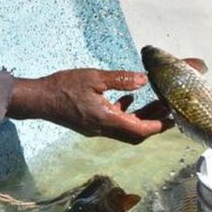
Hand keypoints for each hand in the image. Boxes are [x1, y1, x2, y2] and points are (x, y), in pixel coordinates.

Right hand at [7, 69, 172, 143]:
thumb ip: (120, 80)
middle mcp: (103, 129)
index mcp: (106, 119)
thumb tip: (143, 80)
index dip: (158, 126)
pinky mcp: (90, 123)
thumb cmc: (63, 86)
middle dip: (154, 124)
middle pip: (135, 133)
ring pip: (125, 128)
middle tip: (169, 112)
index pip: (139, 129)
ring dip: (141, 118)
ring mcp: (96, 128)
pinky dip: (126, 114)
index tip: (172, 119)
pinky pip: (114, 123)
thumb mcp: (94, 77)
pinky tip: (130, 100)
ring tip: (156, 104)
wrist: (38, 99)